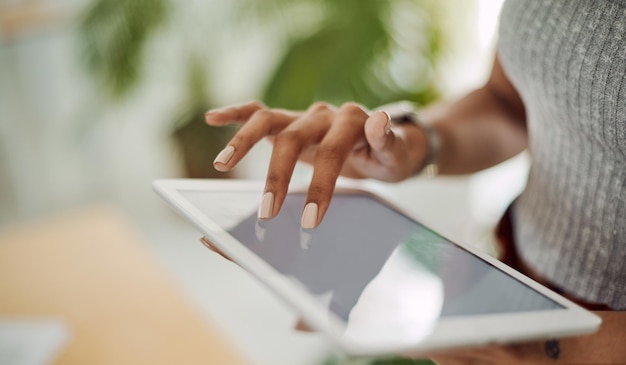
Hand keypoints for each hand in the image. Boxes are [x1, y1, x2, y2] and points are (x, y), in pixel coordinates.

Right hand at [205, 101, 428, 227]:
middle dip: (278, 176)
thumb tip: (379, 119)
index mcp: (353, 121)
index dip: (320, 186)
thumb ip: (388, 140)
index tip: (311, 221)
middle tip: (268, 213)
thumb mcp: (397, 156)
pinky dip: (236, 114)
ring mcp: (303, 117)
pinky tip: (212, 118)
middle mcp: (324, 115)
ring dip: (243, 142)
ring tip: (221, 166)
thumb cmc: (389, 157)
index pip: (331, 152)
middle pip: (294, 138)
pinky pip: (259, 112)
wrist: (384, 145)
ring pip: (267, 120)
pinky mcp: (289, 122)